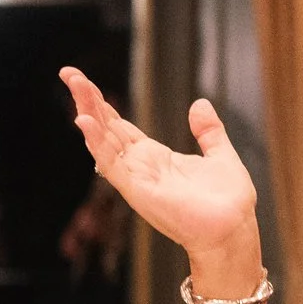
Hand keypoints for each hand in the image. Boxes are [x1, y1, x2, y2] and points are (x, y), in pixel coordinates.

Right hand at [61, 68, 259, 275]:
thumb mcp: (220, 155)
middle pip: (105, 128)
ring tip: (75, 85)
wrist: (235, 231)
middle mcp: (139, 167)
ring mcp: (136, 179)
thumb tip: (199, 104)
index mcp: (154, 157)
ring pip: (102, 142)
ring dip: (87, 113)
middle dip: (86, 100)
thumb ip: (208, 130)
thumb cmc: (228, 203)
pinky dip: (97, 142)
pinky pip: (111, 164)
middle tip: (68, 73)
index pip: (118, 125)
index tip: (82, 80)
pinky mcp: (138, 190)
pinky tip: (85, 121)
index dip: (101, 103)